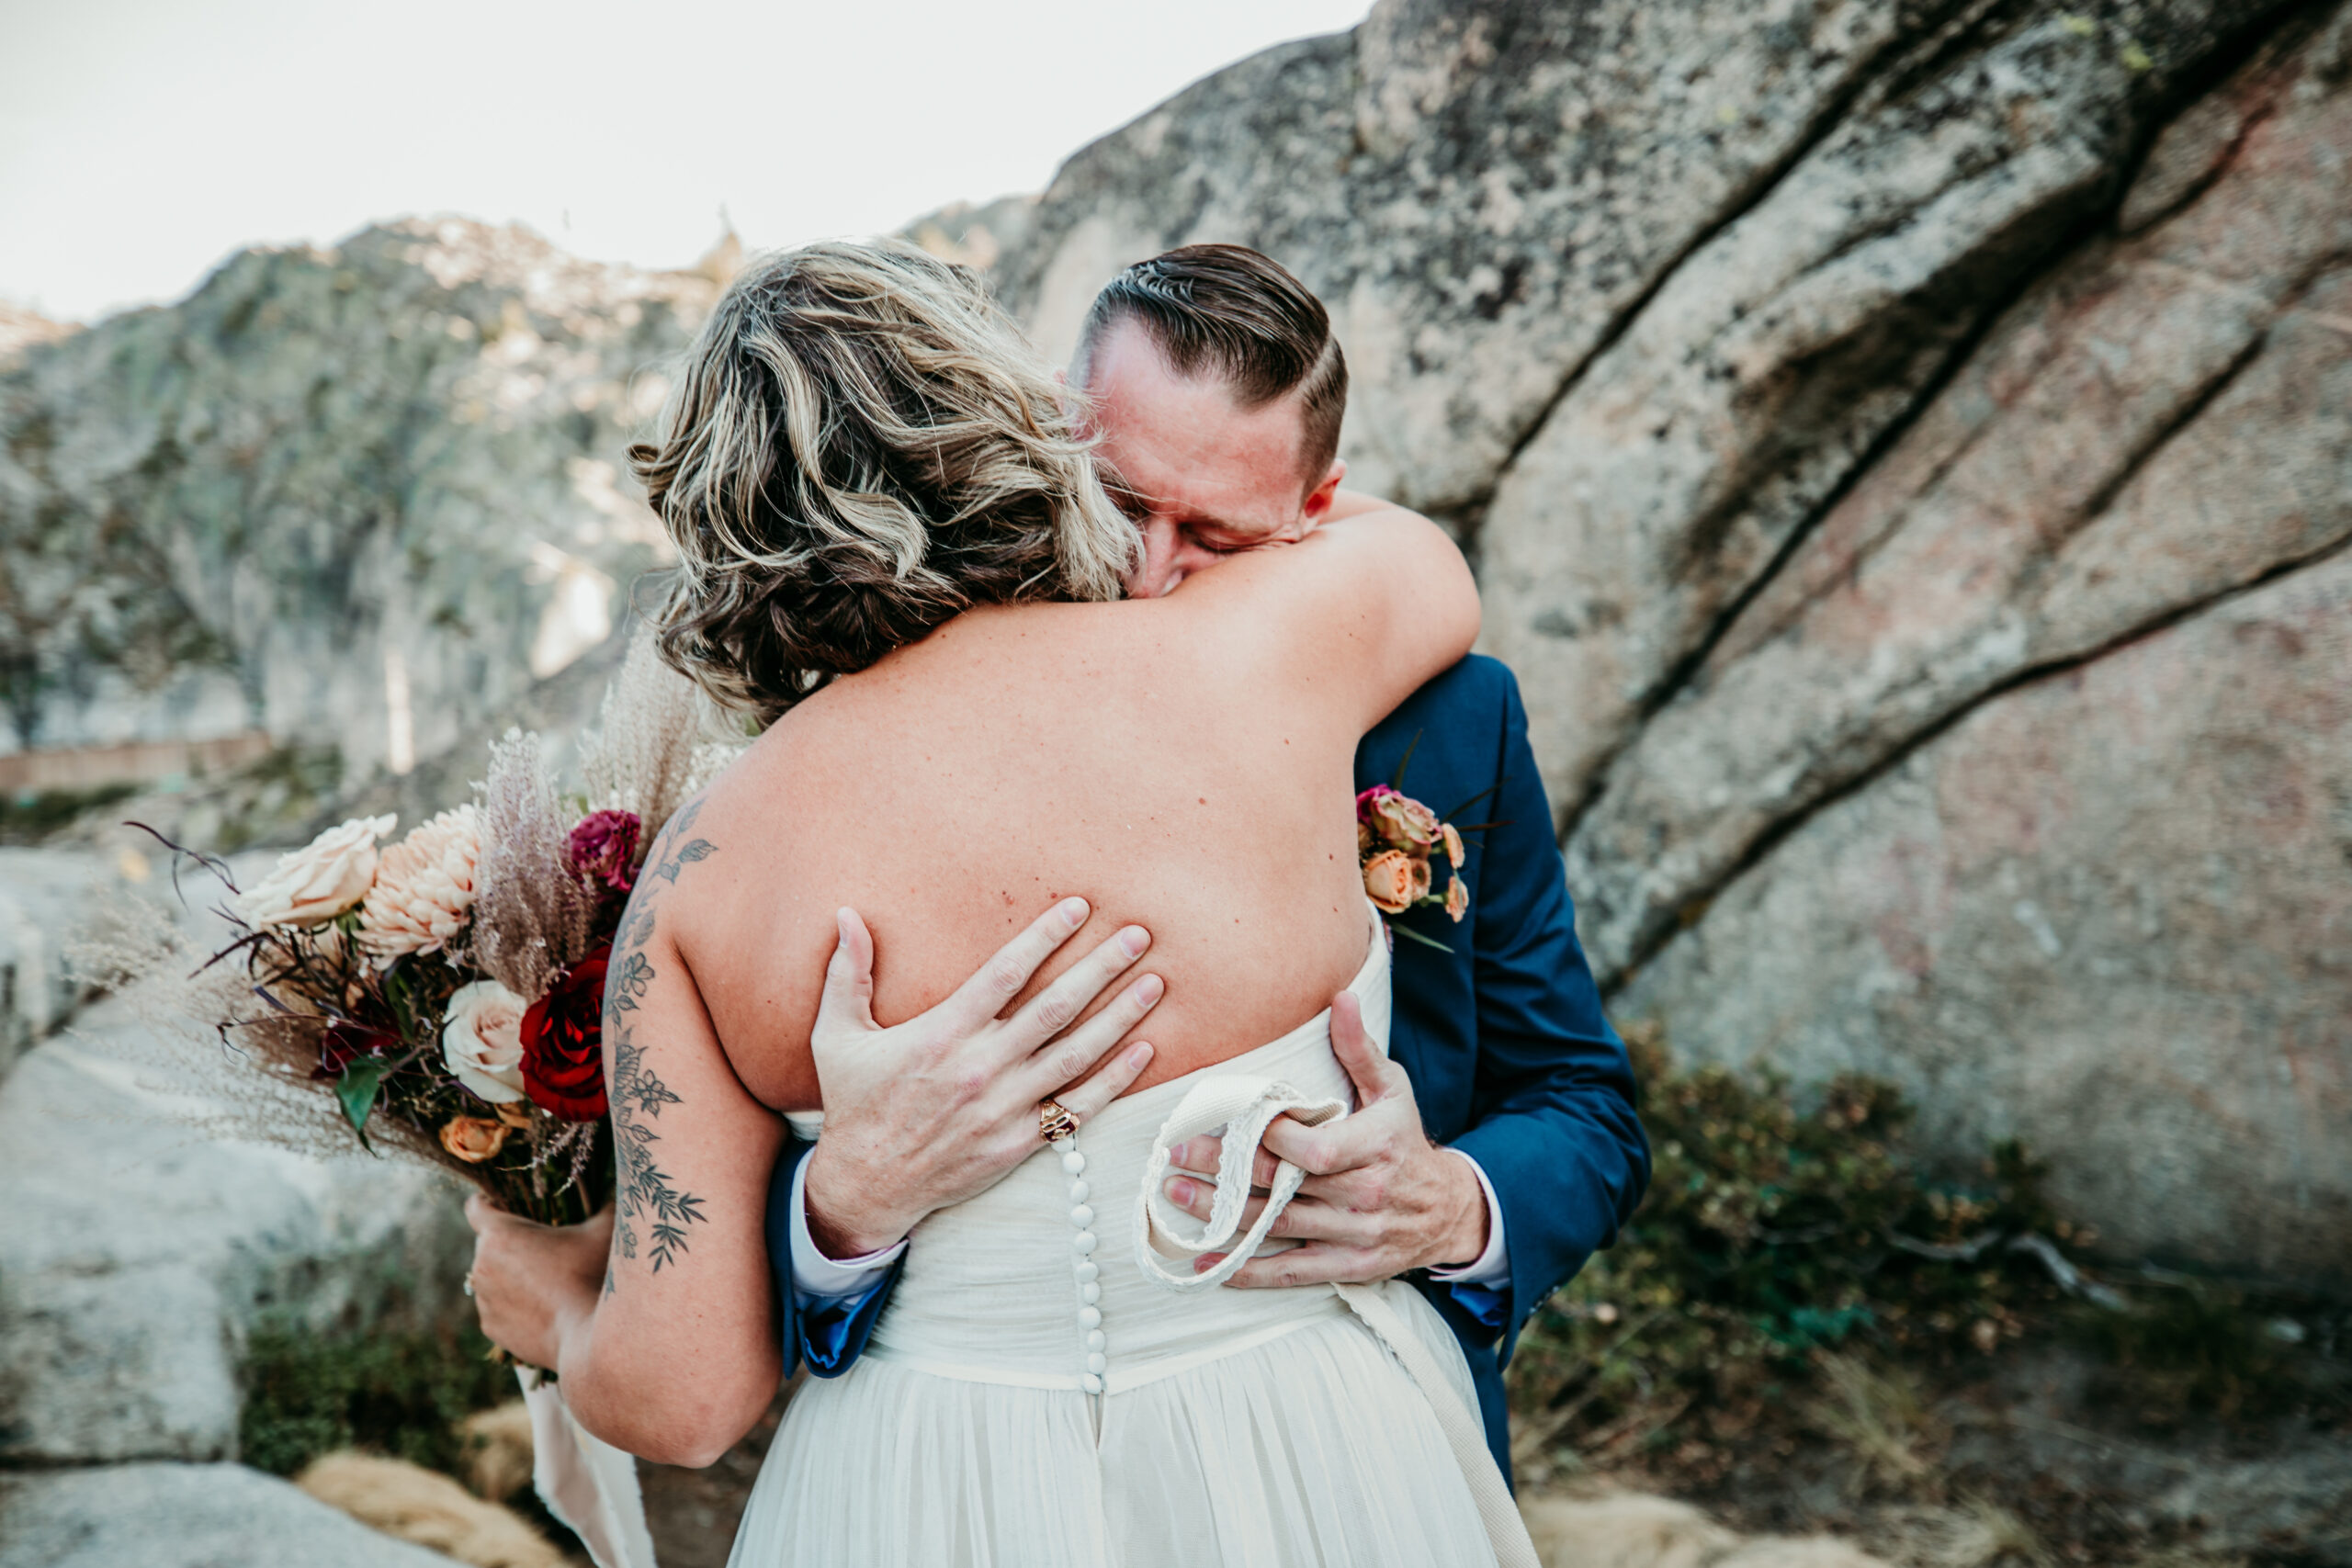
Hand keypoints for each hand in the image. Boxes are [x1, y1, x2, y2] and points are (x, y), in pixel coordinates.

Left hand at [464, 1194, 612, 1368]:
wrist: (589, 1338)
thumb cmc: (594, 1276)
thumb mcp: (605, 1229)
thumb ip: (606, 1201)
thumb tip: (618, 1186)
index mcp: (499, 1235)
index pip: (476, 1207)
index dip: (491, 1201)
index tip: (511, 1205)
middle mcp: (481, 1265)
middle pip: (487, 1242)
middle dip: (511, 1242)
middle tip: (545, 1247)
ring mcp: (483, 1299)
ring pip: (491, 1276)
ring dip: (510, 1274)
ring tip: (547, 1281)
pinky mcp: (490, 1327)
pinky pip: (497, 1305)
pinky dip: (514, 1303)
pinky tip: (543, 1306)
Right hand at [802, 898, 1162, 1257]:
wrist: (866, 1185)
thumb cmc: (854, 1102)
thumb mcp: (836, 1036)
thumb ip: (847, 973)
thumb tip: (844, 914)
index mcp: (941, 1033)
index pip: (1005, 972)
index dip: (1045, 936)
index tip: (1079, 906)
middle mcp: (979, 1067)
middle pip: (1055, 1008)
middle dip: (1101, 967)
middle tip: (1139, 935)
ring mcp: (1004, 1107)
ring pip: (1076, 1054)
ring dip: (1120, 1016)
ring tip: (1154, 982)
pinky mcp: (1018, 1141)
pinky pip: (1077, 1106)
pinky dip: (1114, 1079)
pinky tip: (1144, 1050)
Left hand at [1163, 991, 1487, 1287]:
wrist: (1446, 1210)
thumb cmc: (1405, 1139)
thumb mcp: (1393, 1089)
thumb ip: (1359, 1048)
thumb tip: (1340, 996)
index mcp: (1376, 1147)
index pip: (1313, 1148)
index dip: (1271, 1137)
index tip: (1230, 1118)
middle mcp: (1365, 1195)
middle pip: (1285, 1186)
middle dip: (1226, 1169)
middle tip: (1177, 1152)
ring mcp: (1355, 1235)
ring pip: (1278, 1227)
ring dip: (1222, 1214)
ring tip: (1175, 1195)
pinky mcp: (1347, 1266)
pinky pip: (1291, 1272)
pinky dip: (1247, 1271)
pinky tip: (1207, 1262)